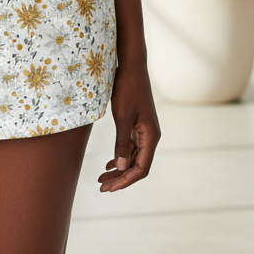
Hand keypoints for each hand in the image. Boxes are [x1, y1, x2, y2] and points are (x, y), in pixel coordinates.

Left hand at [98, 61, 159, 191]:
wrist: (131, 66)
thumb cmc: (127, 89)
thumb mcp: (122, 116)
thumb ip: (121, 142)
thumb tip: (120, 167)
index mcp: (151, 136)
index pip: (141, 168)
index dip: (125, 181)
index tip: (108, 187)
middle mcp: (150, 136)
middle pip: (137, 166)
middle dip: (120, 178)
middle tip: (102, 187)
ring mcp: (144, 131)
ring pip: (133, 158)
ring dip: (119, 169)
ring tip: (102, 178)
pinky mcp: (137, 125)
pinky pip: (131, 148)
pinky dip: (120, 157)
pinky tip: (110, 164)